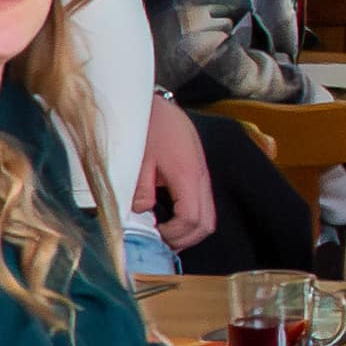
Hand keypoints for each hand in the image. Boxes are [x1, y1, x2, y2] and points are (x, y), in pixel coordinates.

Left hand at [140, 100, 218, 252]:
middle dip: (184, 239)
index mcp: (188, 175)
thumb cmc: (147, 127)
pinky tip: (169, 218)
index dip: (174, 235)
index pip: (192, 219)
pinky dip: (190, 220)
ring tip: (164, 233)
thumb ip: (139, 189)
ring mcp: (203, 176)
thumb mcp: (137, 158)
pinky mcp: (199, 174)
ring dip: (189, 232)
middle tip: (161, 242)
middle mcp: (201, 178)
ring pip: (208, 218)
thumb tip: (140, 214)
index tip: (154, 235)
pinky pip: (203, 206)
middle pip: (206, 224)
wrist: (157, 103)